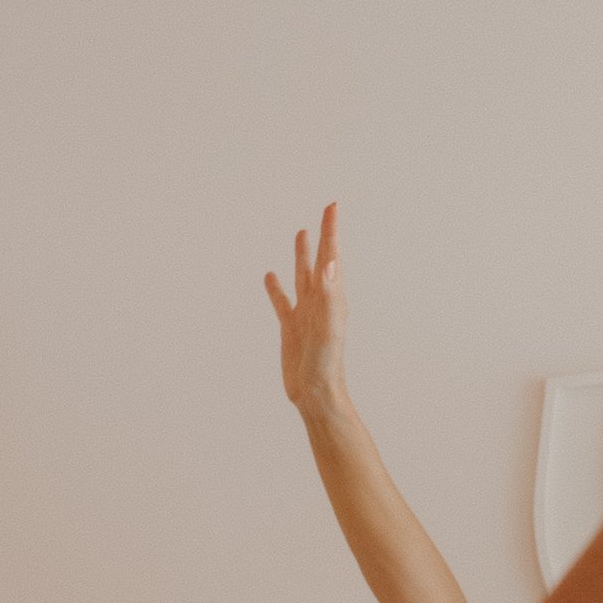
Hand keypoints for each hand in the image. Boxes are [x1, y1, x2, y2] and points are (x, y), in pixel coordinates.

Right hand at [265, 202, 349, 418]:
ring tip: (301, 233)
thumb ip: (329, 296)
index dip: (331, 231)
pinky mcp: (291, 328)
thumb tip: (329, 264)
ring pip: (302, 277)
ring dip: (301, 255)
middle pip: (320, 261)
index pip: (331, 257)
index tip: (332, 207)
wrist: (316, 395)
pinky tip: (270, 277)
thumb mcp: (328, 328)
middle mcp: (321, 303)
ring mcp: (305, 314)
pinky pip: (282, 302)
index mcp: (332, 299)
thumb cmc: (326, 365)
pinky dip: (276, 288)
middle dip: (323, 236)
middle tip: (327, 213)